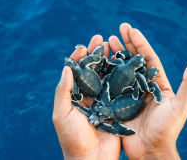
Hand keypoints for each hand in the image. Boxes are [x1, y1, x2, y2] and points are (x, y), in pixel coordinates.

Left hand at [53, 35, 120, 159]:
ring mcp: (103, 99)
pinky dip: (121, 75)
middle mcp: (89, 95)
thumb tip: (66, 67)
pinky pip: (118, 87)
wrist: (92, 159)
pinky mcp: (116, 105)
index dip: (79, 57)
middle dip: (96, 54)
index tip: (84, 45)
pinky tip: (124, 64)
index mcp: (75, 95)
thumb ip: (63, 91)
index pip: (76, 71)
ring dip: (109, 61)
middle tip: (101, 39)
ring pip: (106, 75)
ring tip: (113, 46)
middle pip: (93, 70)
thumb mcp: (62, 114)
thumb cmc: (73, 138)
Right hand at [108, 23, 186, 159]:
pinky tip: (99, 62)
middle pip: (134, 60)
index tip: (132, 29)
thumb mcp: (180, 107)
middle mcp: (143, 85)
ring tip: (107, 41)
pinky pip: (111, 84)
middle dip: (127, 44)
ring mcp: (130, 92)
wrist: (151, 150)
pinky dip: (106, 72)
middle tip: (118, 29)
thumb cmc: (167, 130)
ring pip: (121, 69)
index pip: (149, 58)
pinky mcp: (119, 101)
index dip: (140, 43)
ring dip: (115, 55)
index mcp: (157, 83)